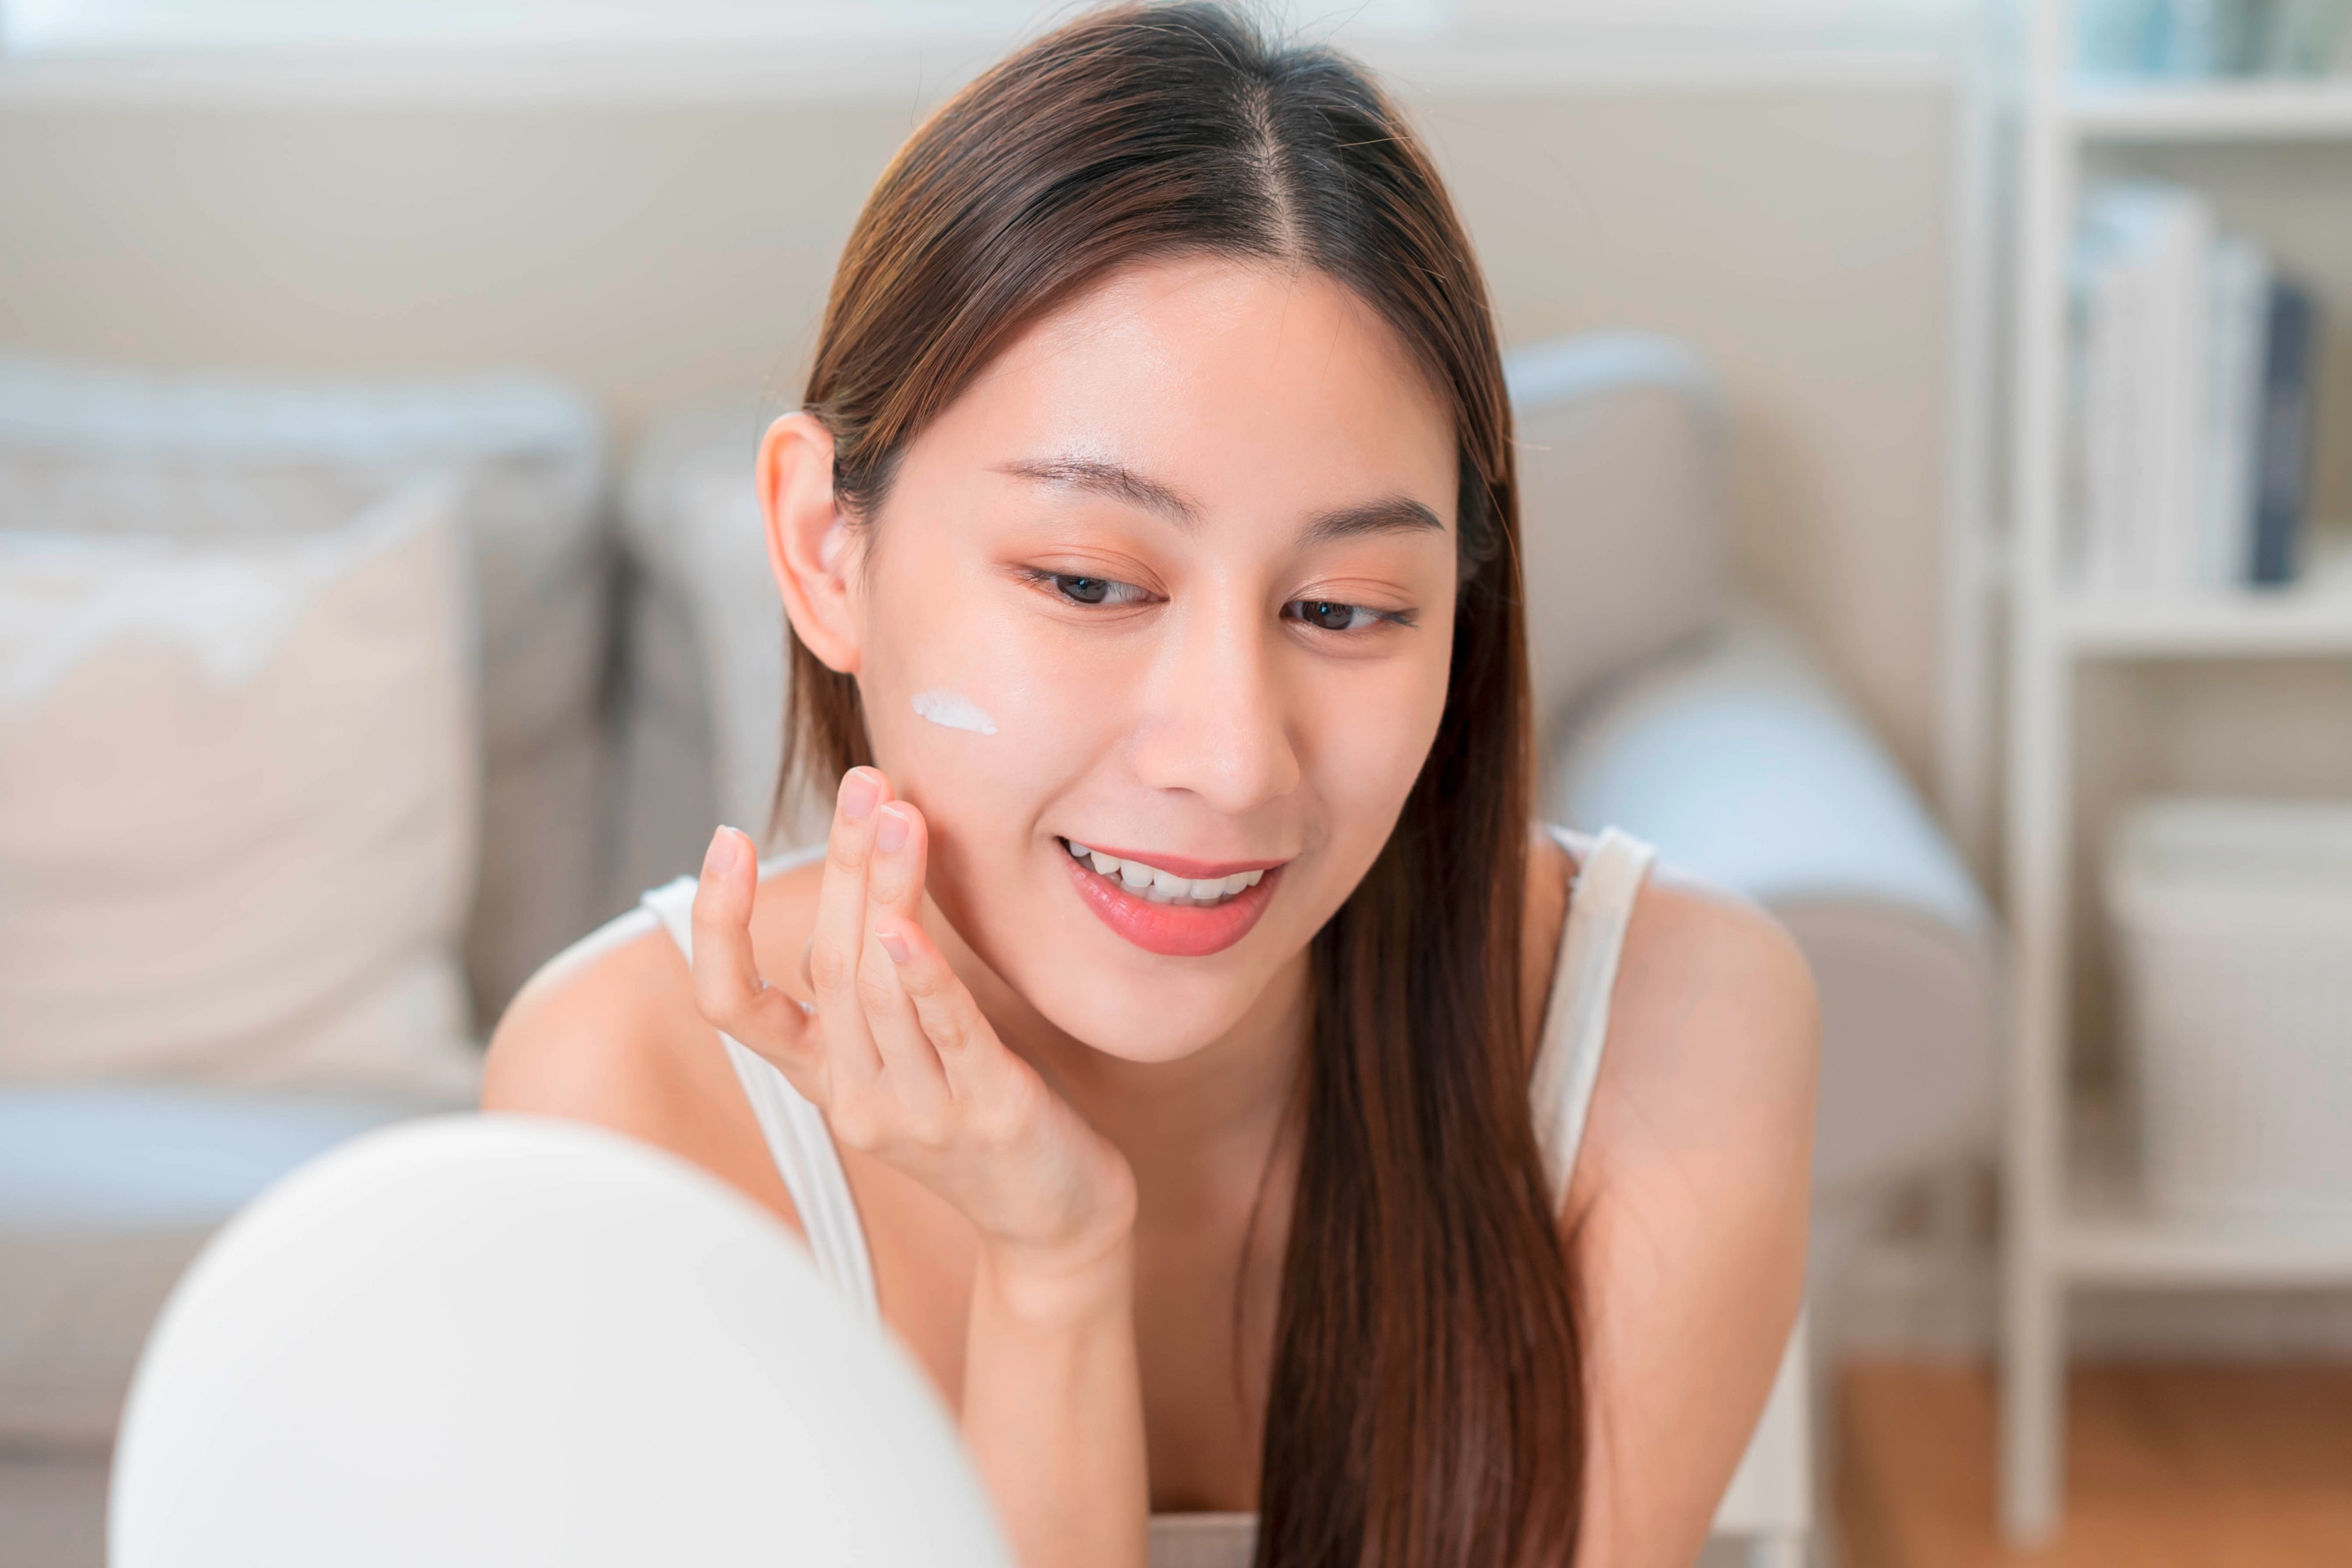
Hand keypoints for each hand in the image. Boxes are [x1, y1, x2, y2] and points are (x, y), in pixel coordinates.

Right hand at [690, 768, 1136, 1277]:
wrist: (1055, 1220)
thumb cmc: (979, 1114)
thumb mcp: (904, 1052)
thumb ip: (869, 982)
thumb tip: (857, 875)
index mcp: (824, 1077)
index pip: (732, 1005)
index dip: (718, 925)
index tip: (725, 838)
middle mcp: (856, 1096)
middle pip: (827, 965)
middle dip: (841, 864)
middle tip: (862, 781)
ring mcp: (918, 1111)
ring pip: (878, 987)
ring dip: (884, 891)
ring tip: (897, 813)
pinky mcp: (986, 1113)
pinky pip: (945, 1035)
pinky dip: (922, 978)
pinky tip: (908, 926)